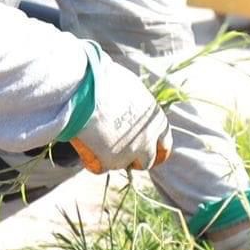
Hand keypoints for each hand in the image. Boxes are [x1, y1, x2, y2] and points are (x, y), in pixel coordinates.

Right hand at [70, 46, 172, 174]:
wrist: (85, 91)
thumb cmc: (108, 82)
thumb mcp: (132, 89)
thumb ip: (138, 106)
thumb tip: (133, 108)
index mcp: (157, 121)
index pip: (164, 144)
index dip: (155, 148)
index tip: (147, 150)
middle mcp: (147, 140)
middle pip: (146, 161)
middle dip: (135, 159)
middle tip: (119, 150)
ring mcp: (128, 154)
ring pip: (122, 165)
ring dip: (113, 158)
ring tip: (97, 141)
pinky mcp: (108, 162)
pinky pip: (100, 167)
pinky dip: (93, 160)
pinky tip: (85, 147)